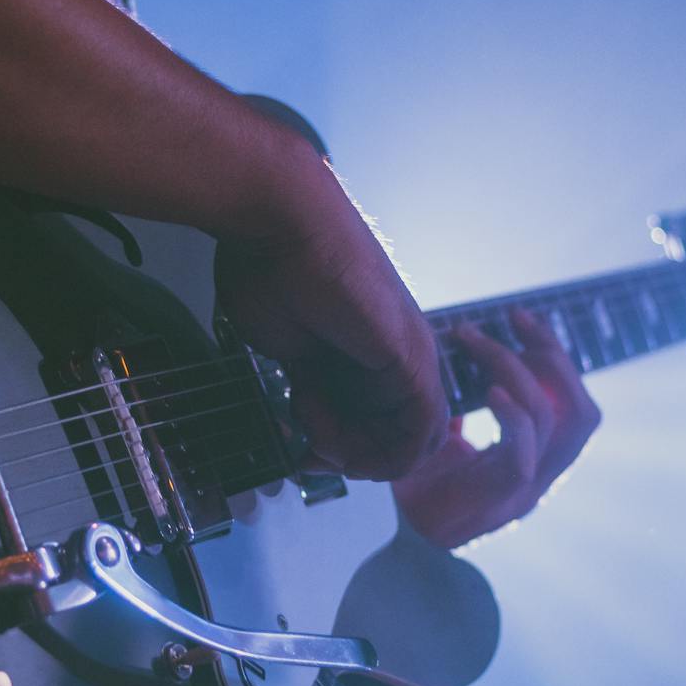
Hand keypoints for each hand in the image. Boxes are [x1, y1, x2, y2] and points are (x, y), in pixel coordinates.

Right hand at [214, 148, 446, 480]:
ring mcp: (411, 360)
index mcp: (368, 357)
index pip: (376, 431)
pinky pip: (415, 436)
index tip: (298, 452)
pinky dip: (371, 451)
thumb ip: (307, 385)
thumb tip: (304, 414)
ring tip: (308, 426)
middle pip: (393, 444)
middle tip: (304, 451)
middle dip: (346, 461)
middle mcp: (397, 361)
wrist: (279, 225)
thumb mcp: (289, 348)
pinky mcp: (413, 360)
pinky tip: (324, 426)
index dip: (338, 454)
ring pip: (407, 448)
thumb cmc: (270, 270)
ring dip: (354, 458)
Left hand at [391, 309, 600, 547]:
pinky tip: (489, 391)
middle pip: (580, 411)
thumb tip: (453, 358)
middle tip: (515, 318)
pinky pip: (523, 455)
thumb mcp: (443, 438)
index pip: (573, 404)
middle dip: (553, 355)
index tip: (524, 319)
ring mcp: (526, 492)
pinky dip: (513, 417)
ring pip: (553, 422)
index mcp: (540, 460)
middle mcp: (544, 476)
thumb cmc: (422, 489)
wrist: (401, 545)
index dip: (557, 358)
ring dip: (515, 370)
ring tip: (474, 341)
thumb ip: (461, 409)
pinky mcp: (499, 501)